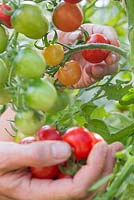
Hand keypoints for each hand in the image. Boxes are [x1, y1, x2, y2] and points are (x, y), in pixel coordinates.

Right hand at [0, 140, 122, 199]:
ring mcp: (54, 184)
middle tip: (113, 147)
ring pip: (85, 182)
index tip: (101, 146)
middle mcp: (50, 193)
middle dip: (104, 168)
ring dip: (101, 164)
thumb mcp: (6, 157)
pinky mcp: (54, 175)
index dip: (93, 169)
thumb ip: (34, 155)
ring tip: (110, 147)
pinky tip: (93, 146)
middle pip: (87, 189)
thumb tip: (67, 150)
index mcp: (39, 194)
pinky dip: (89, 159)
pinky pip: (77, 171)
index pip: (75, 190)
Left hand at [56, 23, 119, 87]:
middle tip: (110, 59)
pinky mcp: (90, 77)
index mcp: (90, 35)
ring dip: (107, 68)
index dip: (111, 37)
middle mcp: (96, 50)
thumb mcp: (56, 38)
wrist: (47, 66)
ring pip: (110, 67)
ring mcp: (95, 64)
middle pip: (112, 51)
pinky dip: (95, 74)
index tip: (112, 42)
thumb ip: (66, 36)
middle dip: (114, 55)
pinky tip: (88, 72)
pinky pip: (97, 76)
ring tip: (96, 69)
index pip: (106, 33)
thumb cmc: (52, 47)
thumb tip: (78, 35)